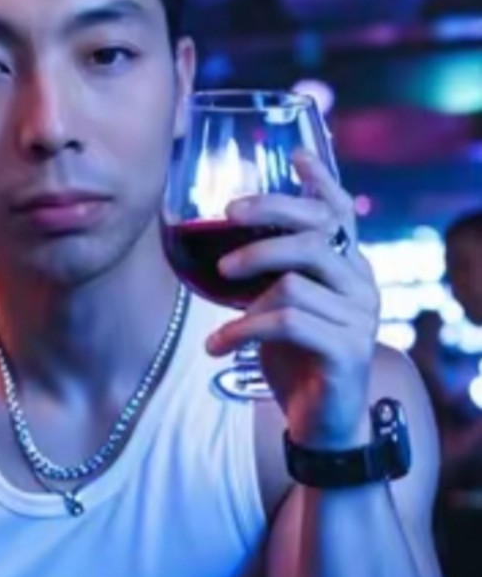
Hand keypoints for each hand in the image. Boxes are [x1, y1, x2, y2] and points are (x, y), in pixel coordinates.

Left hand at [206, 150, 380, 449]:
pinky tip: (216, 346)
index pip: (341, 214)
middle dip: (266, 217)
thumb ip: (272, 273)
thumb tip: (229, 239)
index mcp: (347, 268)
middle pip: (315, 232)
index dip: (321, 182)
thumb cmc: (294, 357)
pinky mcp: (346, 351)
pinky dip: (240, 331)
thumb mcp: (279, 307)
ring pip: (293, 280)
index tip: (296, 154)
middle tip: (227, 214)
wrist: (320, 423)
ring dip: (244, 297)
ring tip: (219, 314)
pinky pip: (285, 322)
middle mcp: (361, 285)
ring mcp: (359, 318)